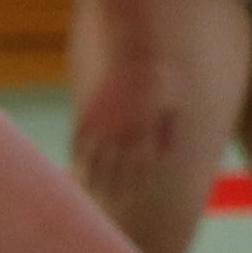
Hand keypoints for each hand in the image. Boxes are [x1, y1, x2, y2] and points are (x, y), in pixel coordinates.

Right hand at [70, 53, 186, 195]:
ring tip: (90, 189)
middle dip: (112, 188)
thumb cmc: (160, 78)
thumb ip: (168, 134)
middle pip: (114, 171)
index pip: (139, 168)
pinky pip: (79, 140)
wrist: (135, 51)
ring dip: (91, 177)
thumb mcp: (173, 106)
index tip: (131, 194)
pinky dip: (78, 154)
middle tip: (108, 201)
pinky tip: (78, 162)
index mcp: (146, 132)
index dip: (135, 183)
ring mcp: (103, 125)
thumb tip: (162, 157)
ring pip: (93, 160)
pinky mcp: (88, 114)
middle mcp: (123, 134)